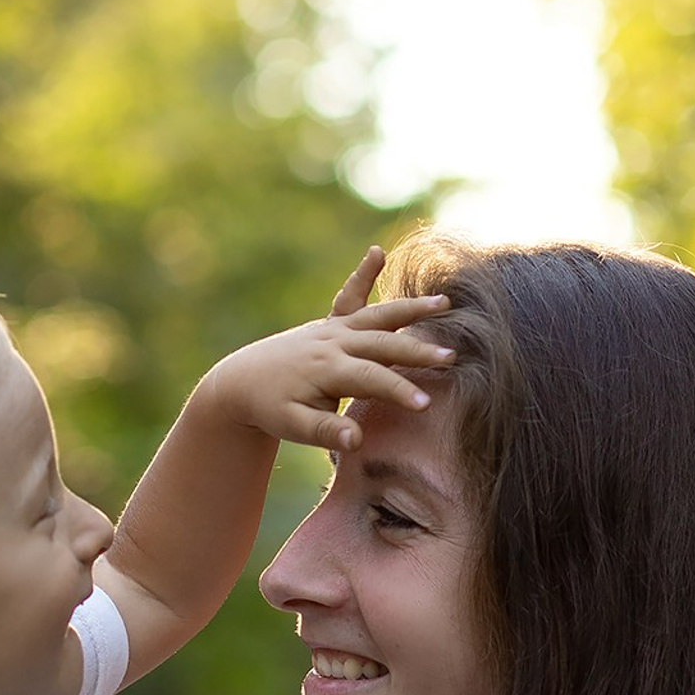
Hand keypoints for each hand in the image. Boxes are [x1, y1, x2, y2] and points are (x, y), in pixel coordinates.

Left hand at [210, 246, 452, 456]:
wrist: (242, 382)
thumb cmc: (268, 408)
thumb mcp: (292, 427)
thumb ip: (324, 433)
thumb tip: (355, 441)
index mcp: (326, 369)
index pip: (371, 380)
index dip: (399, 391)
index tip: (426, 405)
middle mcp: (333, 343)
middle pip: (383, 343)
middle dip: (419, 350)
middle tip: (453, 356)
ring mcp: (332, 329)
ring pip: (377, 315)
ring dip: (411, 309)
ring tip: (446, 302)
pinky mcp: (331, 323)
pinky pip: (349, 296)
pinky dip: (363, 275)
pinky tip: (377, 253)